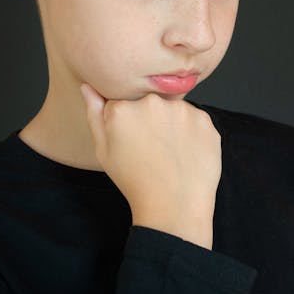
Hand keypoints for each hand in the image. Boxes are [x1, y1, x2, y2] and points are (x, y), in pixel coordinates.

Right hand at [79, 83, 220, 249]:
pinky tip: (186, 153)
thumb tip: (88, 87)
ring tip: (170, 153)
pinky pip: (195, 120)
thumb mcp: (104, 151)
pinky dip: (192, 133)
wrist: (174, 206)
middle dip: (150, 120)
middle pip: (149, 103)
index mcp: (123, 108)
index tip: (132, 141)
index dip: (127, 123)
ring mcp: (182, 110)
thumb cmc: (135, 181)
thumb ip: (95, 114)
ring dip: (172, 124)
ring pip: (174, 110)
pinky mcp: (205, 120)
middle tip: (152, 149)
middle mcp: (153, 102)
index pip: (122, 103)